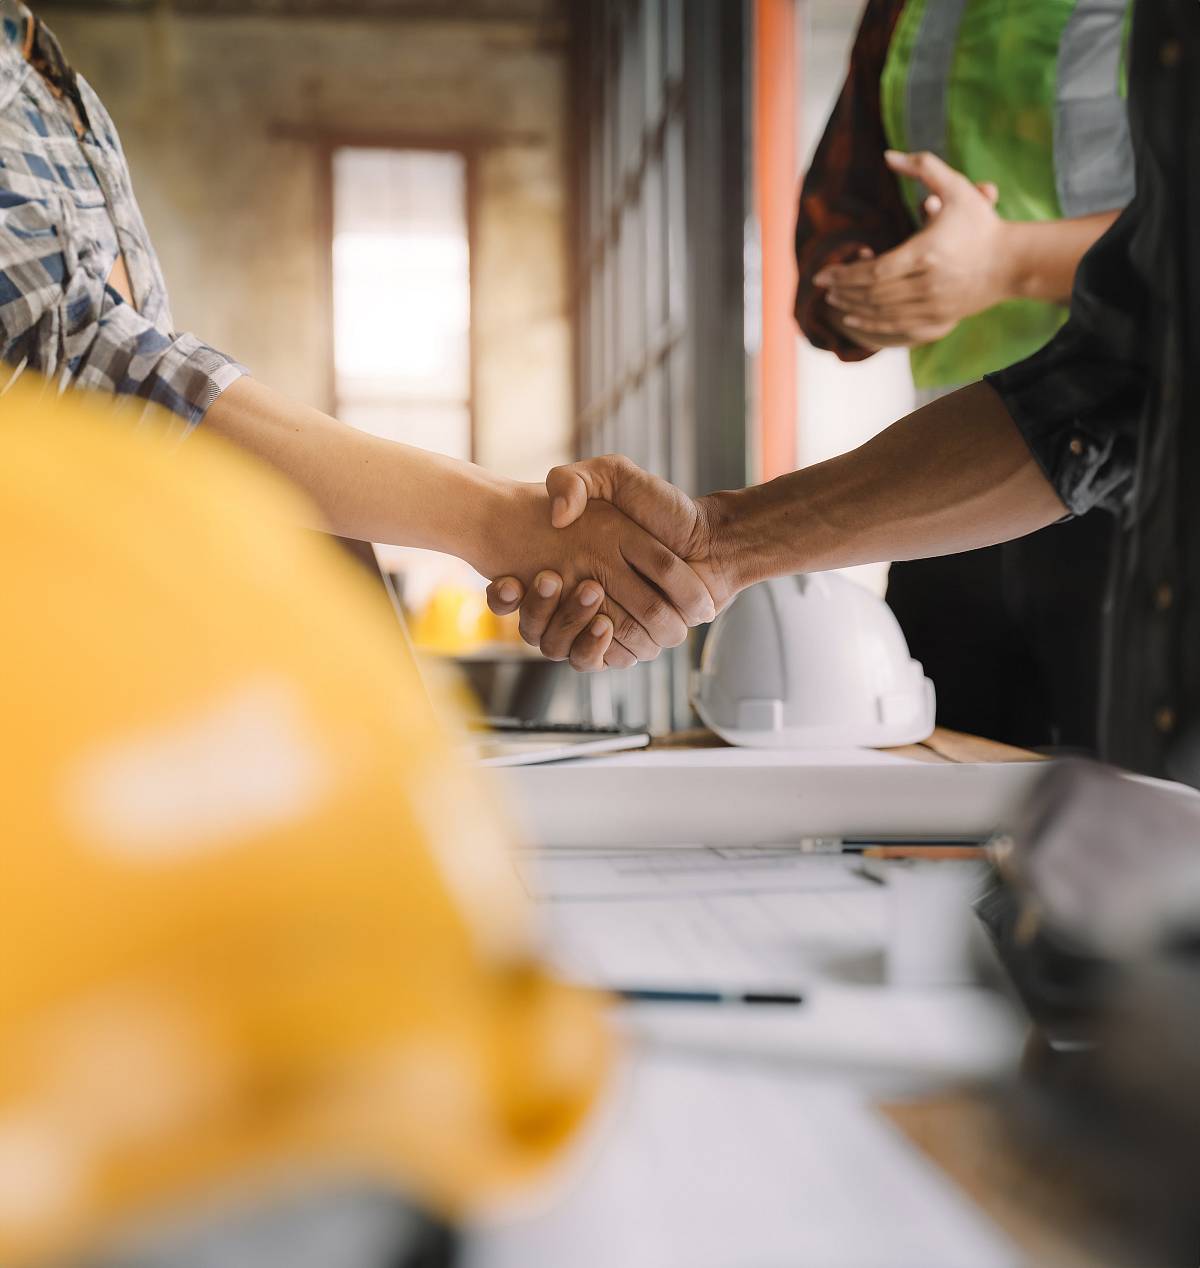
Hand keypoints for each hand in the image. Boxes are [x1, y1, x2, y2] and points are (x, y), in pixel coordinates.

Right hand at [488, 457, 734, 665]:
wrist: (711, 541)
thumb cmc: (663, 507)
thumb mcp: (614, 475)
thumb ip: (574, 481)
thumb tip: (554, 517)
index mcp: (566, 565)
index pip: (515, 594)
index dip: (503, 595)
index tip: (506, 581)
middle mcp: (577, 599)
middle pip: (536, 624)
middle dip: (536, 606)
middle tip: (546, 579)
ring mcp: (598, 625)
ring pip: (560, 645)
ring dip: (567, 621)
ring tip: (587, 593)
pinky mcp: (621, 646)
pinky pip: (593, 660)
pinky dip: (595, 646)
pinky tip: (603, 622)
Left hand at [813, 150, 1010, 346]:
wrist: (1013, 262)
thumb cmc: (982, 223)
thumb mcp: (957, 188)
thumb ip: (923, 168)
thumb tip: (888, 155)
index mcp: (925, 255)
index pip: (873, 271)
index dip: (843, 275)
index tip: (821, 274)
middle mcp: (927, 285)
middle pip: (873, 294)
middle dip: (843, 291)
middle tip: (823, 286)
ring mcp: (934, 307)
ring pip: (882, 313)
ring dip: (853, 308)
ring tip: (833, 300)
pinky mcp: (939, 321)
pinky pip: (897, 329)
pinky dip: (872, 325)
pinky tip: (853, 319)